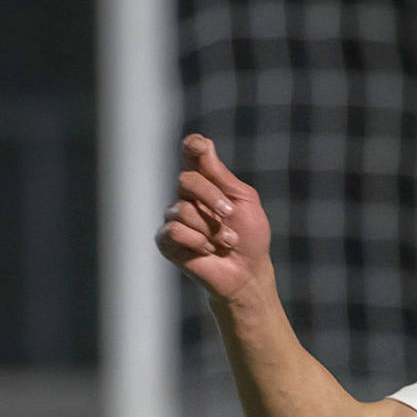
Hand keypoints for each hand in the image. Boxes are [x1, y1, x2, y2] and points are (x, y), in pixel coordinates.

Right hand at [157, 134, 271, 301]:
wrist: (248, 272)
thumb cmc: (250, 237)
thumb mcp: (244, 202)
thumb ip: (222, 176)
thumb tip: (203, 144)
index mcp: (206, 182)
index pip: (192, 155)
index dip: (193, 147)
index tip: (199, 147)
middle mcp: (186, 196)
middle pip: (186, 180)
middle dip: (212, 198)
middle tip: (229, 215)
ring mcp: (175, 217)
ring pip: (183, 209)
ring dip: (212, 229)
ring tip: (226, 242)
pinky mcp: (167, 239)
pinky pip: (175, 230)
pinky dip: (197, 241)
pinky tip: (207, 250)